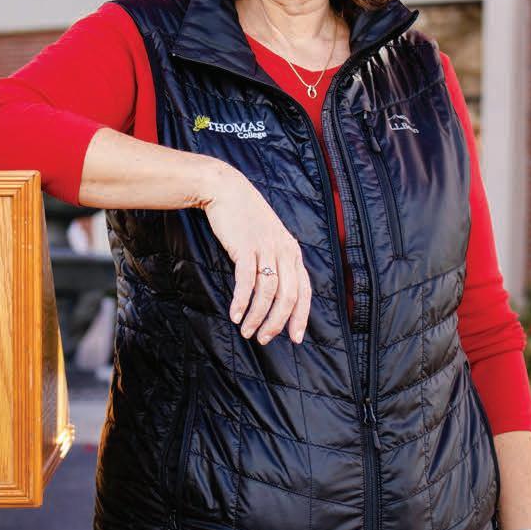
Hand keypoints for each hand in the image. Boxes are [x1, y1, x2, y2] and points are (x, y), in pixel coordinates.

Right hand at [201, 167, 313, 344]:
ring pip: (268, 292)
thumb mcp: (269, 239)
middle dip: (277, 323)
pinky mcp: (246, 247)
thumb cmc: (246, 218)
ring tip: (247, 331)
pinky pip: (246, 281)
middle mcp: (284, 251)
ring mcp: (266, 248)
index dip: (301, 317)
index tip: (296, 338)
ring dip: (257, 316)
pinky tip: (235, 315)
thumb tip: (274, 295)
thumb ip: (276, 262)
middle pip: (288, 296)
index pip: (305, 291)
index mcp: (293, 252)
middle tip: (263, 339)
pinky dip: (242, 301)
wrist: (226, 190)